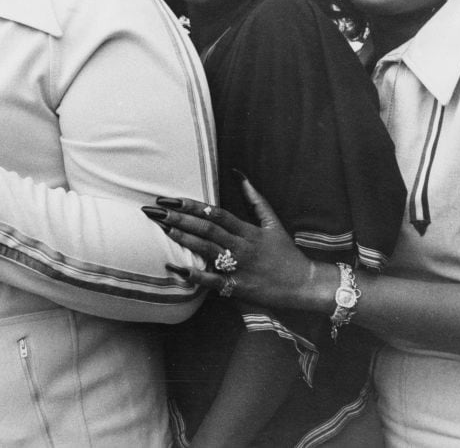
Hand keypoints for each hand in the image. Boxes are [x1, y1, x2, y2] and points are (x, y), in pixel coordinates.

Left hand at [146, 180, 323, 309]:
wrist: (303, 284)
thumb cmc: (286, 252)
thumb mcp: (272, 222)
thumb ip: (255, 198)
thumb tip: (238, 173)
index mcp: (247, 230)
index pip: (215, 213)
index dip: (192, 206)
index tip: (170, 199)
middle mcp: (241, 246)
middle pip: (207, 229)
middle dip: (179, 219)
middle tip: (155, 211)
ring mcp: (239, 267)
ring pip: (207, 249)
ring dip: (184, 239)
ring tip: (163, 229)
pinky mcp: (237, 287)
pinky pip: (212, 280)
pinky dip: (194, 274)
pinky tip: (175, 267)